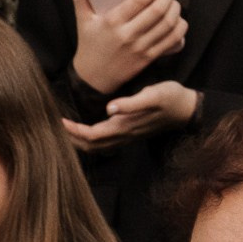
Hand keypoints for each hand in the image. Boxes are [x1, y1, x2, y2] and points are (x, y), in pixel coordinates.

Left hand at [65, 78, 201, 148]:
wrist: (188, 109)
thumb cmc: (171, 98)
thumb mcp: (153, 95)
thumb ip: (132, 103)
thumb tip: (110, 108)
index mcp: (125, 127)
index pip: (92, 135)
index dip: (74, 130)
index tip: (59, 120)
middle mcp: (124, 135)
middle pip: (91, 146)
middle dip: (71, 139)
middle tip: (54, 126)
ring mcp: (127, 136)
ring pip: (97, 147)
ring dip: (79, 141)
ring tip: (65, 130)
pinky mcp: (129, 133)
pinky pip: (104, 143)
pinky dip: (90, 139)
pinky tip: (83, 130)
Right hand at [69, 0, 185, 95]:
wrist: (94, 77)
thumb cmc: (89, 44)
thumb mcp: (82, 19)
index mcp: (112, 21)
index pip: (139, 0)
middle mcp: (128, 35)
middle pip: (158, 11)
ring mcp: (141, 48)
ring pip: (168, 25)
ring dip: (176, 9)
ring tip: (173, 0)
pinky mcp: (149, 58)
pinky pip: (172, 41)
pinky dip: (180, 28)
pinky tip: (178, 19)